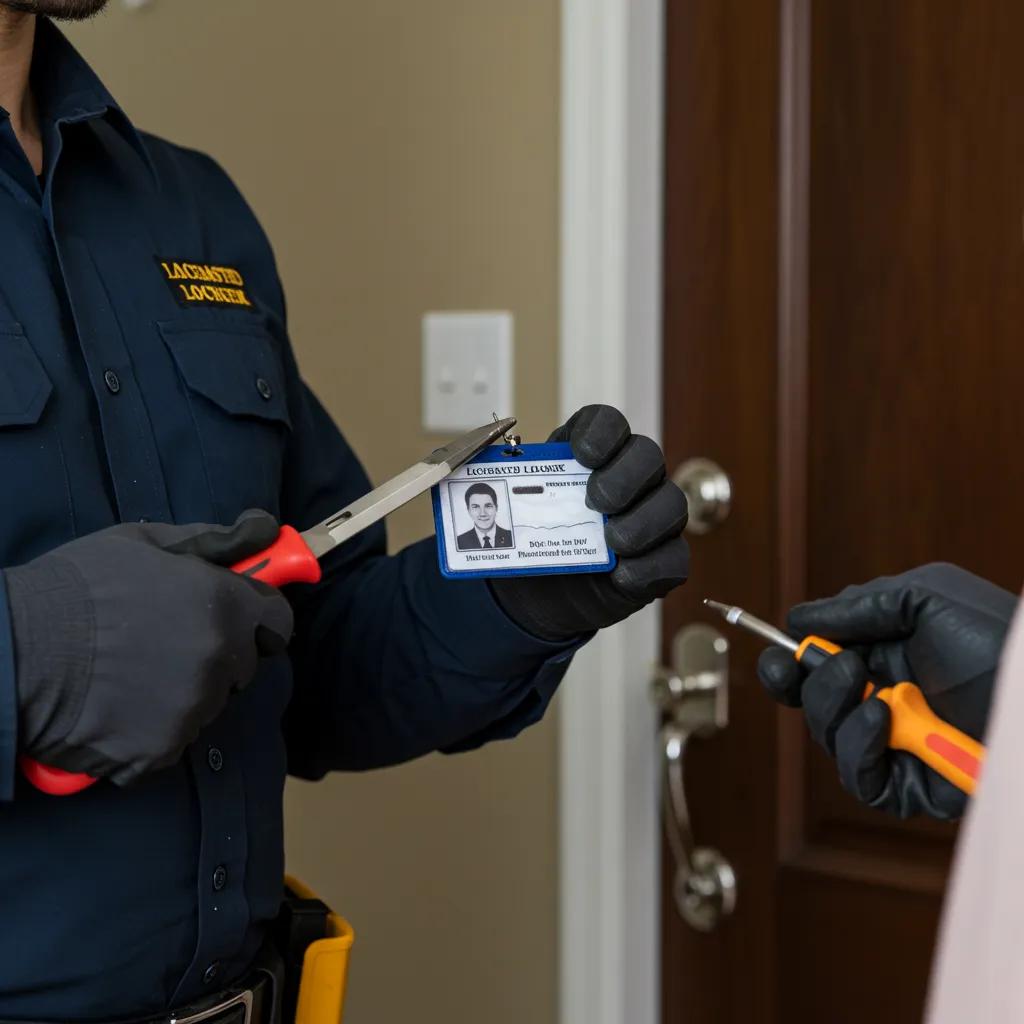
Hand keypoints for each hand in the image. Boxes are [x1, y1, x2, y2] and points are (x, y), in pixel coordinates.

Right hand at [6, 511, 293, 785]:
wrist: (15, 649)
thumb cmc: (79, 586)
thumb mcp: (146, 541)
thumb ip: (216, 541)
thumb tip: (265, 530)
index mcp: (224, 607)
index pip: (278, 622)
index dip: (258, 617)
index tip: (239, 617)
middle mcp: (218, 661)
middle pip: (243, 665)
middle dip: (218, 654)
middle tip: (165, 641)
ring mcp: (192, 709)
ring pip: (208, 704)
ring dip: (185, 691)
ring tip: (132, 672)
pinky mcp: (159, 750)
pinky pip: (173, 740)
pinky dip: (152, 729)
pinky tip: (117, 705)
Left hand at [492, 405, 688, 640]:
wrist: (538, 593)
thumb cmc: (530, 538)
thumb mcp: (508, 508)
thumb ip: (494, 486)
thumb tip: (472, 470)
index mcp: (591, 454)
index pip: (608, 422)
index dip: (602, 432)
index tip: (582, 454)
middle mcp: (629, 478)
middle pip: (647, 455)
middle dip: (624, 476)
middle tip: (596, 501)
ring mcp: (651, 518)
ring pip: (672, 503)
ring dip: (643, 521)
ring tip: (613, 541)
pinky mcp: (659, 559)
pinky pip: (674, 558)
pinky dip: (650, 567)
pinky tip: (622, 575)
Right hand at [758, 563, 1017, 818]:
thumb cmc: (994, 641)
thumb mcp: (923, 598)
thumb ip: (857, 606)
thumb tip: (797, 620)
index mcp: (885, 658)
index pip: (818, 666)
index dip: (790, 664)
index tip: (780, 655)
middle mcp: (885, 702)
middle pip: (812, 703)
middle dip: (805, 685)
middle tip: (824, 666)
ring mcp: (896, 745)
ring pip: (828, 738)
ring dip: (836, 708)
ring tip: (873, 690)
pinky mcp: (910, 786)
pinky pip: (858, 778)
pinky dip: (858, 744)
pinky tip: (882, 718)